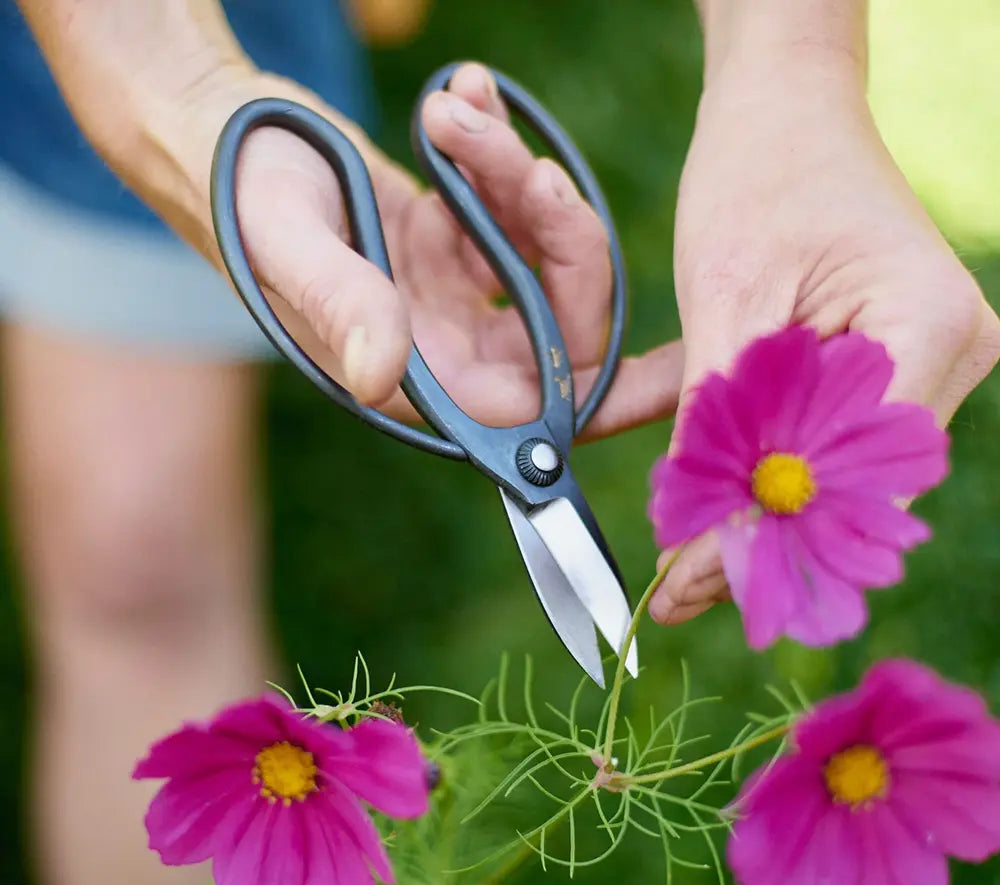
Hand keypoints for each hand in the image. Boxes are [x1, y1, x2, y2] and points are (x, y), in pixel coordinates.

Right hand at [227, 63, 683, 439]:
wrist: (211, 129)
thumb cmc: (234, 187)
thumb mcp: (283, 241)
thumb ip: (339, 306)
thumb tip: (385, 380)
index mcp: (411, 371)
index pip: (528, 411)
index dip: (602, 400)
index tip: (670, 373)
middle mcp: (440, 347)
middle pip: (557, 328)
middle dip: (566, 246)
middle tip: (534, 171)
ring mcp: (448, 296)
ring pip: (540, 260)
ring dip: (520, 180)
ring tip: (460, 111)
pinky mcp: (448, 246)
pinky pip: (509, 215)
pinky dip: (499, 157)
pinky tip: (463, 100)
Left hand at [650, 50, 999, 624]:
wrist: (784, 111)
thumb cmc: (756, 176)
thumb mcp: (722, 300)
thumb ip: (719, 417)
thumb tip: (700, 530)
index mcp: (926, 327)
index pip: (852, 474)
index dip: (770, 536)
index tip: (692, 584)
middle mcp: (948, 357)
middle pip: (854, 491)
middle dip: (763, 543)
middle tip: (680, 596)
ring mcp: (925, 366)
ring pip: (841, 478)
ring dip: (761, 518)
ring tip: (686, 574)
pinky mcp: (887, 369)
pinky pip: (830, 445)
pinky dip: (769, 477)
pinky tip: (712, 513)